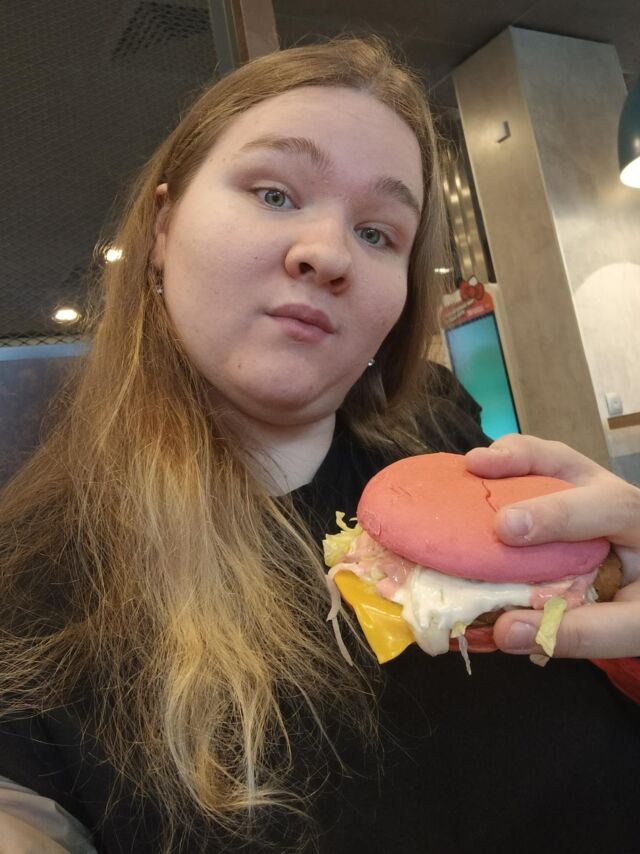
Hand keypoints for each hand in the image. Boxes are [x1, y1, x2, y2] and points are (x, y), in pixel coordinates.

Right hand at [465, 435, 639, 658]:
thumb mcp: (631, 627)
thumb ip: (579, 632)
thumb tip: (503, 632)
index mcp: (638, 523)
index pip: (608, 507)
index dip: (555, 514)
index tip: (507, 528)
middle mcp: (609, 495)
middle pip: (567, 462)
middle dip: (521, 459)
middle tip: (478, 465)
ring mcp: (583, 491)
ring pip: (546, 460)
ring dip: (506, 459)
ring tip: (471, 465)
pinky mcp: (559, 498)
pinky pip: (529, 476)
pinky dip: (499, 476)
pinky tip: (472, 484)